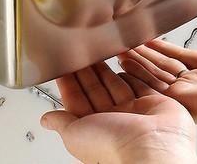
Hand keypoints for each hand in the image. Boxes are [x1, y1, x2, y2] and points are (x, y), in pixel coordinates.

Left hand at [41, 61, 196, 162]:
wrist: (151, 145)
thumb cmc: (114, 146)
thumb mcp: (75, 134)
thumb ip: (61, 122)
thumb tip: (45, 120)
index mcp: (93, 127)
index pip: (76, 99)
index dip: (69, 81)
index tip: (63, 65)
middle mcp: (113, 119)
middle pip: (96, 89)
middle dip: (86, 70)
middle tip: (80, 51)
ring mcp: (132, 110)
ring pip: (115, 84)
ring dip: (105, 68)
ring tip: (97, 50)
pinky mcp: (151, 102)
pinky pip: (139, 83)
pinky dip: (132, 71)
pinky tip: (124, 62)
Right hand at [118, 23, 196, 129]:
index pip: (183, 55)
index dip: (165, 45)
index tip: (150, 37)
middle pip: (165, 64)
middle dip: (145, 53)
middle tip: (127, 42)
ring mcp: (188, 93)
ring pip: (156, 73)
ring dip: (137, 60)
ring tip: (119, 48)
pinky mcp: (180, 101)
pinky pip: (154, 84)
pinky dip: (138, 72)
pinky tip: (124, 62)